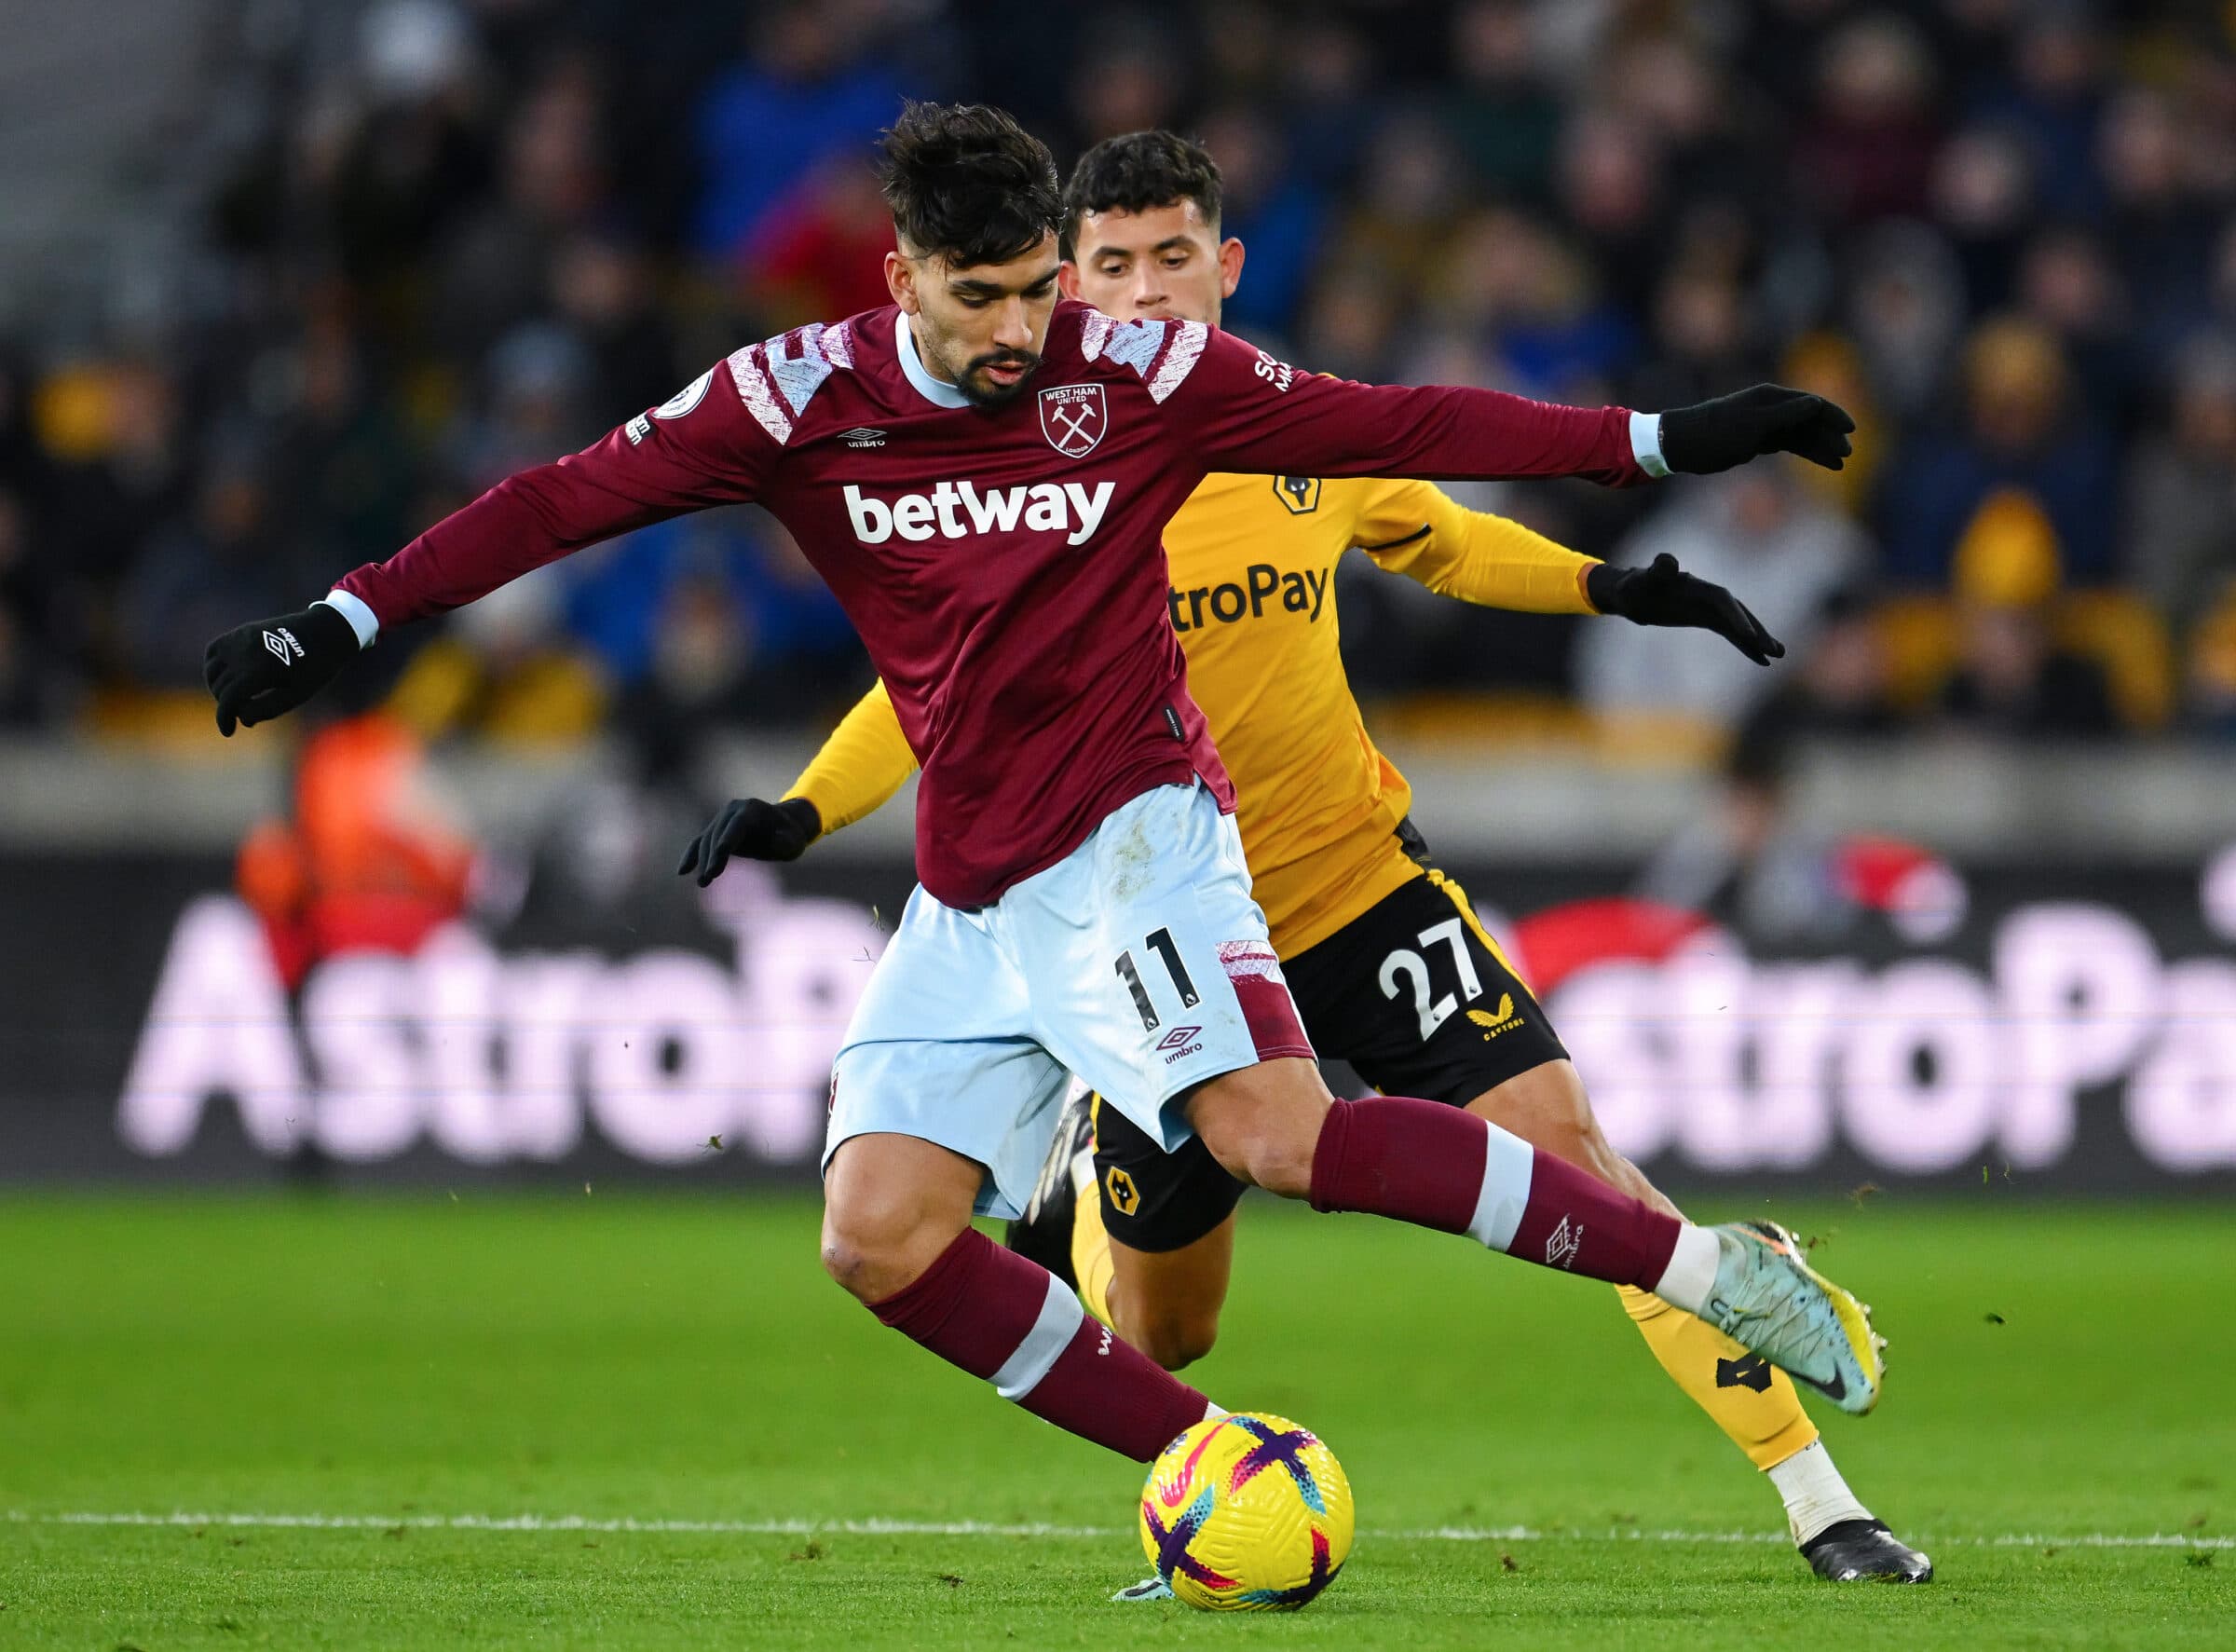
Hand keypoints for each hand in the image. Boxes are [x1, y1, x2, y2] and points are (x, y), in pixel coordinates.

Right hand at [204, 603, 361, 734]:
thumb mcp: (296, 695)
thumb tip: (240, 719)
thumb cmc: (313, 668)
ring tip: (238, 697)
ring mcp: (239, 639)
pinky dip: (214, 668)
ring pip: (212, 671)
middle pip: (221, 688)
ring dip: (219, 688)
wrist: (323, 633)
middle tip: (247, 711)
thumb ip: (266, 710)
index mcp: (260, 669)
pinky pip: (213, 652)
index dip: (224, 718)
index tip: (228, 732)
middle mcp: (244, 652)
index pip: (229, 699)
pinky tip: (228, 678)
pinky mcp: (239, 632)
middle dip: (229, 704)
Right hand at [676, 796, 821, 885]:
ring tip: (702, 883)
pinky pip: (699, 843)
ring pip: (706, 840)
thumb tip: (779, 841)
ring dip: (701, 861)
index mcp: (752, 809)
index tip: (720, 854)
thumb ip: (787, 841)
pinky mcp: (715, 831)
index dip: (728, 839)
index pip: (737, 825)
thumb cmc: (790, 835)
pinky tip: (682, 871)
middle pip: (717, 834)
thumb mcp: (796, 840)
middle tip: (708, 878)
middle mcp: (732, 811)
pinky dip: (691, 856)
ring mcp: (721, 820)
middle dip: (712, 857)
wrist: (782, 827)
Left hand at [1586, 554, 1785, 665]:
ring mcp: (1709, 608)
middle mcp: (1708, 596)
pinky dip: (1747, 646)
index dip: (1736, 616)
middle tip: (1777, 650)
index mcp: (1696, 586)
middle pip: (1739, 612)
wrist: (1630, 593)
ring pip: (1740, 625)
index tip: (1749, 636)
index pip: (1723, 600)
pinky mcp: (1707, 619)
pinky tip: (1763, 661)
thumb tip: (1667, 562)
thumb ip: (1655, 572)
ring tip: (1779, 655)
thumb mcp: (1639, 581)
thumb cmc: (1633, 586)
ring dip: (1759, 640)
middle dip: (1758, 630)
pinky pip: (1732, 634)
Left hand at [1657, 385, 1853, 474]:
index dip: (1832, 415)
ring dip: (1820, 447)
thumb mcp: (1751, 426)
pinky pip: (1789, 445)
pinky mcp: (1758, 440)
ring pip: (1801, 434)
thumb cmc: (1714, 434)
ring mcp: (1766, 424)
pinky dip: (1805, 452)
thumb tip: (1816, 403)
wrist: (1682, 445)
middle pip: (1810, 419)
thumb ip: (1785, 415)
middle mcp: (1771, 407)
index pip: (1810, 403)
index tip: (1850, 430)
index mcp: (1770, 398)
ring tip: (1839, 463)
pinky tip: (1822, 463)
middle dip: (1829, 435)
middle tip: (1847, 454)